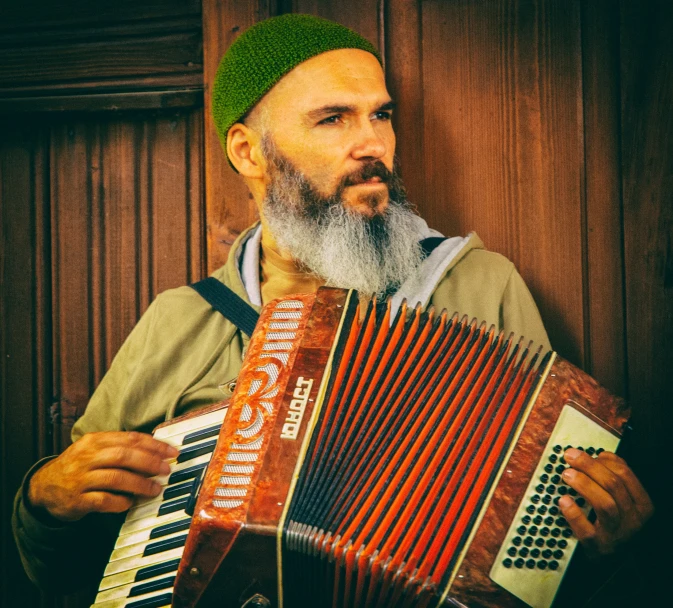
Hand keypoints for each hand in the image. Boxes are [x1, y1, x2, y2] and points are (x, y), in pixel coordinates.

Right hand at [28, 431, 178, 521]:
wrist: (43, 488)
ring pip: (116, 478)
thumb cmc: (78, 467)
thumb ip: (120, 448)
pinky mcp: (77, 500)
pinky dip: (121, 502)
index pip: (129, 438)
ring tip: (155, 489)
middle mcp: (86, 457)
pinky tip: (131, 502)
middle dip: (149, 463)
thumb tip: (156, 451)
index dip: (153, 444)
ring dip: (140, 484)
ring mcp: (80, 479)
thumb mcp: (94, 450)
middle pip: (124, 456)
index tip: (171, 451)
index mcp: (94, 441)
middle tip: (166, 470)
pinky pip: (104, 501)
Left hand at [559, 448, 653, 555]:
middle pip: (613, 486)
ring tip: (566, 474)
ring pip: (605, 504)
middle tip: (569, 457)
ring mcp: (617, 535)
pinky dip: (575, 514)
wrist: (611, 559)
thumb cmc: (614, 521)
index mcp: (642, 504)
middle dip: (589, 466)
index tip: (580, 453)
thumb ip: (614, 477)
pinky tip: (564, 500)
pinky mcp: (598, 547)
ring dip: (584, 485)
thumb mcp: (622, 499)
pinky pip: (587, 530)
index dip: (601, 460)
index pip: (625, 474)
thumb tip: (601, 455)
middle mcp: (633, 520)